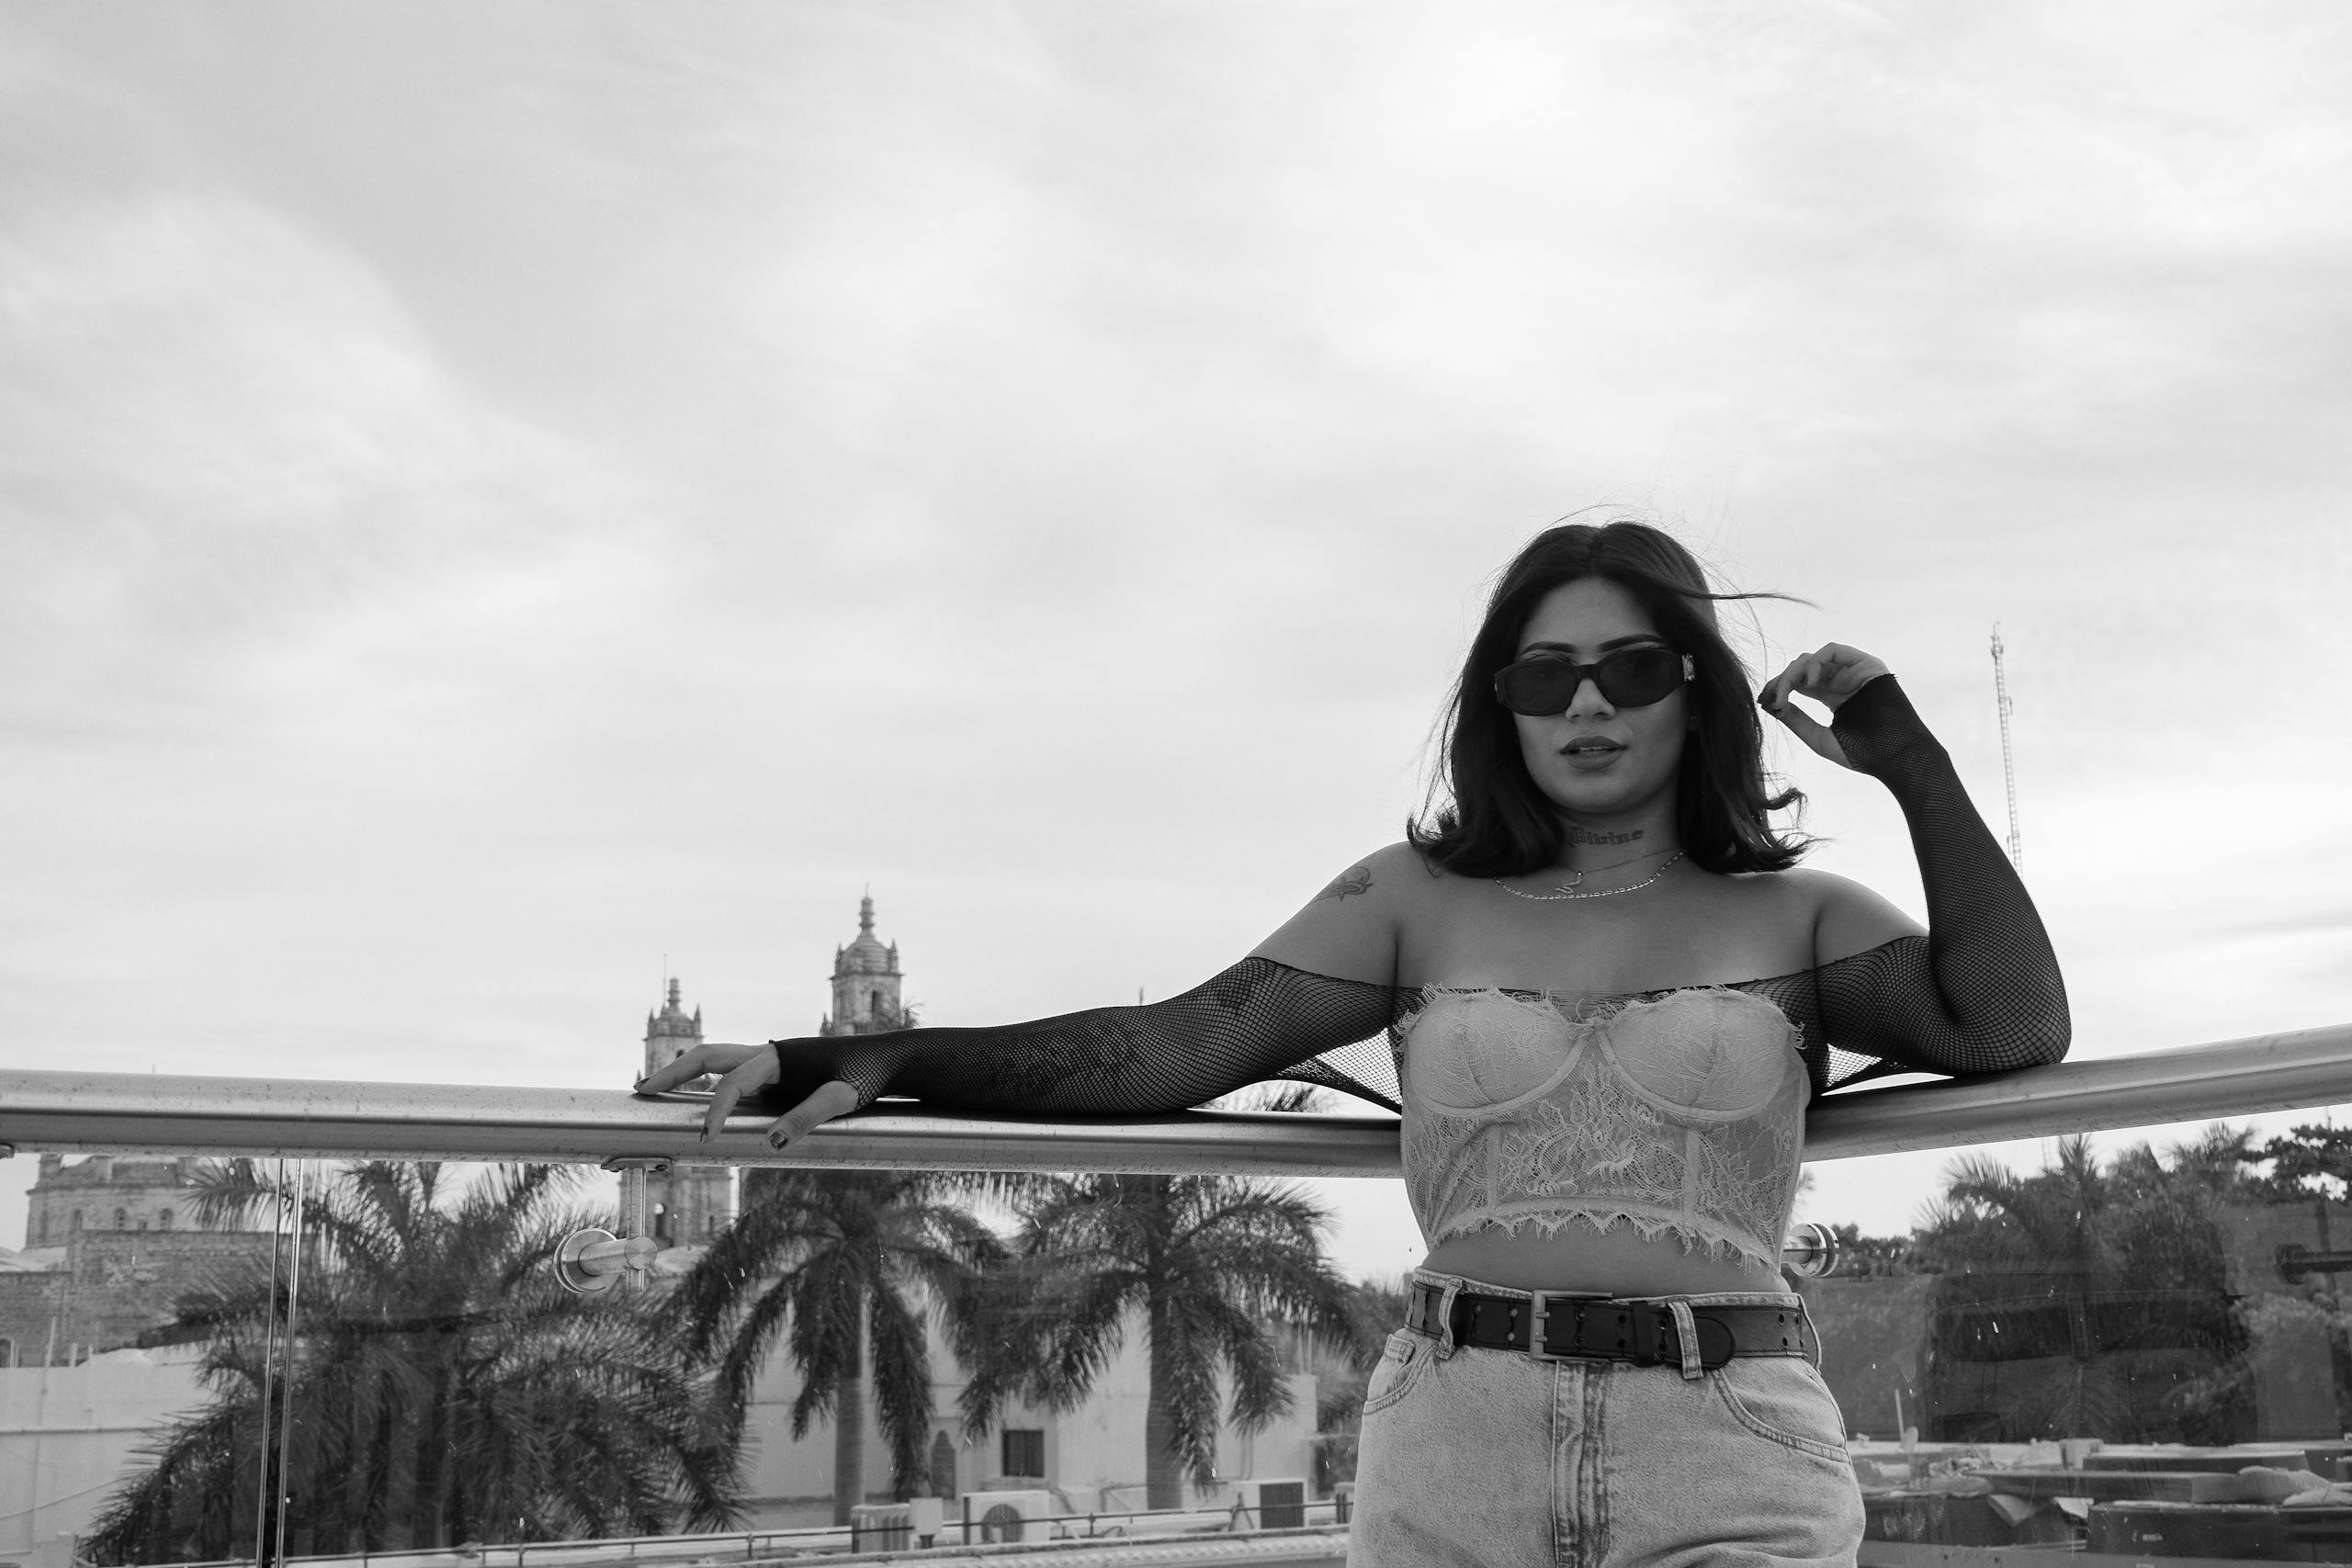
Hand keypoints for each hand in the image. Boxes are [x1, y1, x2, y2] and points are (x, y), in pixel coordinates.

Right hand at [633, 1043, 862, 1147]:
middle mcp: (769, 1053)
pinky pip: (734, 1073)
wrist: (891, 1058)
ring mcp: (772, 1061)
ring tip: (657, 1092)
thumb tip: (772, 1141)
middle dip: (672, 1072)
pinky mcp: (779, 1071)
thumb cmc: (868, 1075)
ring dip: (685, 1073)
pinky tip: (701, 1101)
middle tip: (641, 1092)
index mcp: (778, 1057)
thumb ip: (809, 1116)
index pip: (731, 1084)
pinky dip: (709, 1082)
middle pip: (707, 1056)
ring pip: (717, 1061)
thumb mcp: (843, 1098)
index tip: (704, 1139)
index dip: (714, 1110)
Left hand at [1757, 642, 1891, 770]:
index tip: (1763, 701)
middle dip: (1782, 680)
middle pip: (1802, 669)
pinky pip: (1833, 651)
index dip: (1779, 688)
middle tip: (1772, 697)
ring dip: (1795, 672)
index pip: (1798, 683)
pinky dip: (1815, 662)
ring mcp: (1853, 670)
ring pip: (1813, 658)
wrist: (1895, 757)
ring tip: (1788, 691)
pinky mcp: (1865, 663)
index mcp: (1831, 696)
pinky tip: (1809, 681)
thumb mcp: (1819, 737)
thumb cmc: (1861, 753)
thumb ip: (1797, 720)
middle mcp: (1841, 680)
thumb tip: (1770, 705)